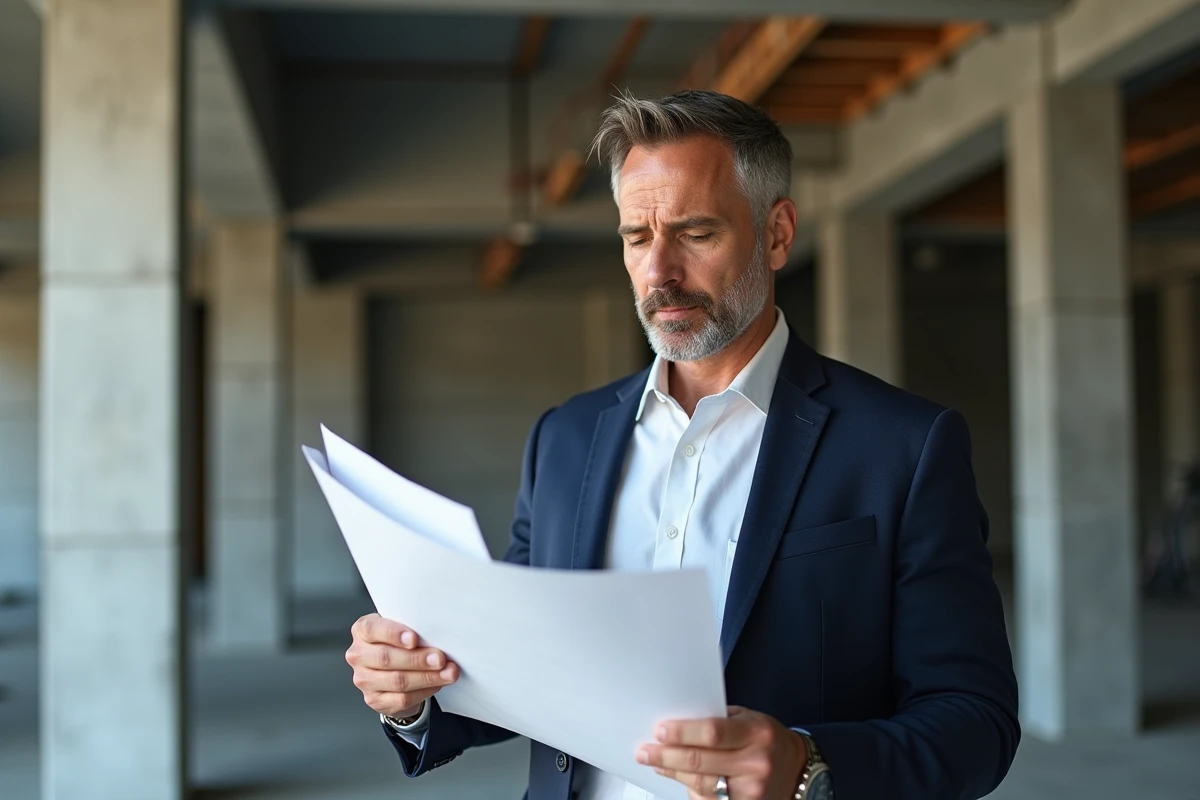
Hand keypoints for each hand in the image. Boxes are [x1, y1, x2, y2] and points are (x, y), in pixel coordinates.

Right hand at [345, 613, 458, 718]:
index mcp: (362, 630)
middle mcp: (358, 655)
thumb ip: (412, 629)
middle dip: (417, 659)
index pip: (372, 629)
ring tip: (448, 673)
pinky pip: (401, 698)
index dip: (393, 634)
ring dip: (427, 677)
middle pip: (386, 658)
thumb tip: (437, 637)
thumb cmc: (399, 643)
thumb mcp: (402, 628)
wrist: (393, 670)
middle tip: (440, 659)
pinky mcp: (374, 700)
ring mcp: (363, 679)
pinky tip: (437, 684)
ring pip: (397, 680)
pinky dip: (424, 691)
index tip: (414, 639)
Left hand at [636, 706, 806, 799]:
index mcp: (756, 733)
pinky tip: (675, 777)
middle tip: (645, 751)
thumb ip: (717, 720)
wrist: (796, 769)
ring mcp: (751, 790)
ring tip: (655, 763)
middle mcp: (755, 763)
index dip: (683, 733)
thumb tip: (678, 722)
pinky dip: (688, 789)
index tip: (660, 731)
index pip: (713, 733)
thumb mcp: (748, 719)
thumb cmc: (766, 738)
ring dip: (673, 773)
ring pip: (702, 784)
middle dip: (667, 756)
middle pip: (701, 762)